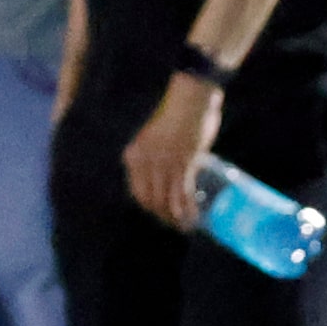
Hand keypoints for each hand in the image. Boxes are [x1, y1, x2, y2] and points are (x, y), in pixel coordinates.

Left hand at [122, 73, 223, 229]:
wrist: (188, 99)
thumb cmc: (175, 114)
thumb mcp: (154, 136)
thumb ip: (154, 154)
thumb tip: (164, 170)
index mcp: (133, 155)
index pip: (137, 190)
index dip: (148, 205)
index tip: (158, 212)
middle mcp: (144, 163)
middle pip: (150, 200)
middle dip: (161, 215)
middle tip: (173, 223)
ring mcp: (163, 165)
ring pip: (166, 201)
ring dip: (175, 217)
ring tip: (183, 226)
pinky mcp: (182, 165)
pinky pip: (182, 195)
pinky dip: (187, 209)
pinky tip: (193, 217)